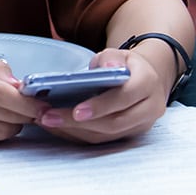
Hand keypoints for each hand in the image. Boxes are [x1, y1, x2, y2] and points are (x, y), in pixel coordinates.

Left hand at [37, 49, 167, 143]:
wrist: (145, 79)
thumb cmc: (125, 65)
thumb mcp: (118, 54)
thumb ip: (110, 59)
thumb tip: (107, 68)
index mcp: (147, 84)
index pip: (125, 97)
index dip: (101, 106)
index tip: (76, 111)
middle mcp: (149, 108)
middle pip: (114, 122)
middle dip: (78, 123)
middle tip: (48, 117)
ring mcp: (140, 125)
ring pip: (106, 135)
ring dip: (74, 131)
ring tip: (46, 121)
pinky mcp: (129, 135)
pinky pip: (102, 140)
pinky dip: (77, 135)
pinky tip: (57, 126)